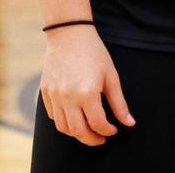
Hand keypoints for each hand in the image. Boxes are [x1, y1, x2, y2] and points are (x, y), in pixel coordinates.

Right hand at [40, 25, 134, 145]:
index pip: (97, 123)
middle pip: (78, 131)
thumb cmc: (94, 53)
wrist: (70, 35)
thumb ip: (119, 103)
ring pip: (63, 127)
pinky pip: (53, 116)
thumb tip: (129, 122)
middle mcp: (68, 97)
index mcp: (87, 93)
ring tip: (88, 131)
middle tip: (101, 139)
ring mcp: (54, 95)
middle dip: (92, 139)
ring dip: (76, 134)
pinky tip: (74, 118)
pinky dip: (63, 122)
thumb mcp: (111, 76)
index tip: (114, 130)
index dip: (107, 131)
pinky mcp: (45, 92)